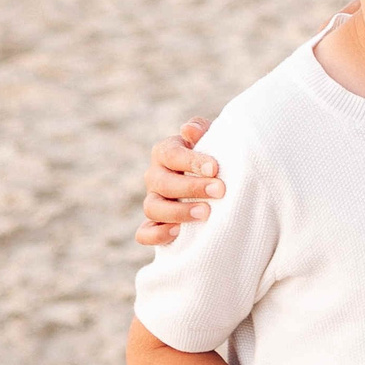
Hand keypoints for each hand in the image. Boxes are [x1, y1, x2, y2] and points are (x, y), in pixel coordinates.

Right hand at [136, 118, 222, 246]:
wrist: (216, 183)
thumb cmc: (213, 156)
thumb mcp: (211, 138)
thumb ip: (200, 129)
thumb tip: (189, 130)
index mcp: (165, 152)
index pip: (171, 154)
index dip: (191, 161)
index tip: (215, 168)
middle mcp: (155, 176)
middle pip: (163, 183)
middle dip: (192, 187)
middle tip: (219, 191)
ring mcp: (153, 201)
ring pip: (152, 208)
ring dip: (178, 212)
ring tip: (205, 213)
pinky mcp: (154, 225)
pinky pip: (144, 233)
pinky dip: (157, 234)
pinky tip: (179, 232)